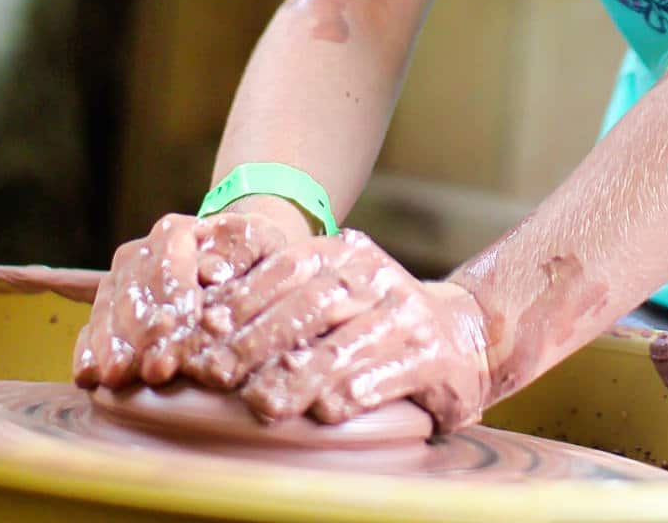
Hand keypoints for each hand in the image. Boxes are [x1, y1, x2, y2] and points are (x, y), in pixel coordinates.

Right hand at [73, 211, 289, 388]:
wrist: (235, 263)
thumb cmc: (251, 256)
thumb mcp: (258, 244)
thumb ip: (238, 252)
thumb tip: (213, 273)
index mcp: (175, 232)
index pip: (169, 262)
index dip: (173, 297)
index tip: (182, 329)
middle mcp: (140, 253)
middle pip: (133, 290)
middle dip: (143, 331)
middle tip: (154, 369)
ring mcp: (118, 283)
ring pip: (107, 309)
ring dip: (113, 345)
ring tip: (118, 377)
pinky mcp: (106, 312)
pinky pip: (91, 329)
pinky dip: (88, 351)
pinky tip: (89, 375)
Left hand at [191, 229, 492, 431]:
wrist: (465, 337)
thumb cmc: (375, 322)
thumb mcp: (334, 295)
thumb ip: (281, 300)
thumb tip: (203, 314)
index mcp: (347, 255)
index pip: (288, 268)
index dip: (241, 298)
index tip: (202, 332)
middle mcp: (377, 277)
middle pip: (310, 304)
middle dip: (256, 340)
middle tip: (212, 374)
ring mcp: (407, 314)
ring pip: (345, 344)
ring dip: (298, 376)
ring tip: (260, 404)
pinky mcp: (433, 355)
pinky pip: (389, 374)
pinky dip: (355, 393)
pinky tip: (325, 412)